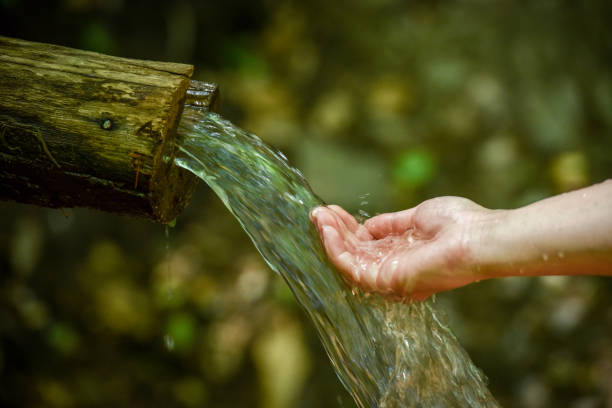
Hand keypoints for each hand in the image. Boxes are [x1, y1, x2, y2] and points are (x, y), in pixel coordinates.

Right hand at [310, 197, 492, 300]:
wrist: (477, 238)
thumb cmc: (458, 225)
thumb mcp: (417, 217)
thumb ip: (390, 224)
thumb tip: (366, 225)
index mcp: (401, 255)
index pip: (365, 244)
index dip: (346, 227)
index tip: (331, 210)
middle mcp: (392, 269)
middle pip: (353, 252)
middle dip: (333, 231)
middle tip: (317, 211)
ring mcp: (387, 277)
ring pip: (347, 260)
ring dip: (329, 237)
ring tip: (318, 215)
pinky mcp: (384, 280)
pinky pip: (350, 265)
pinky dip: (335, 246)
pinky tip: (327, 227)